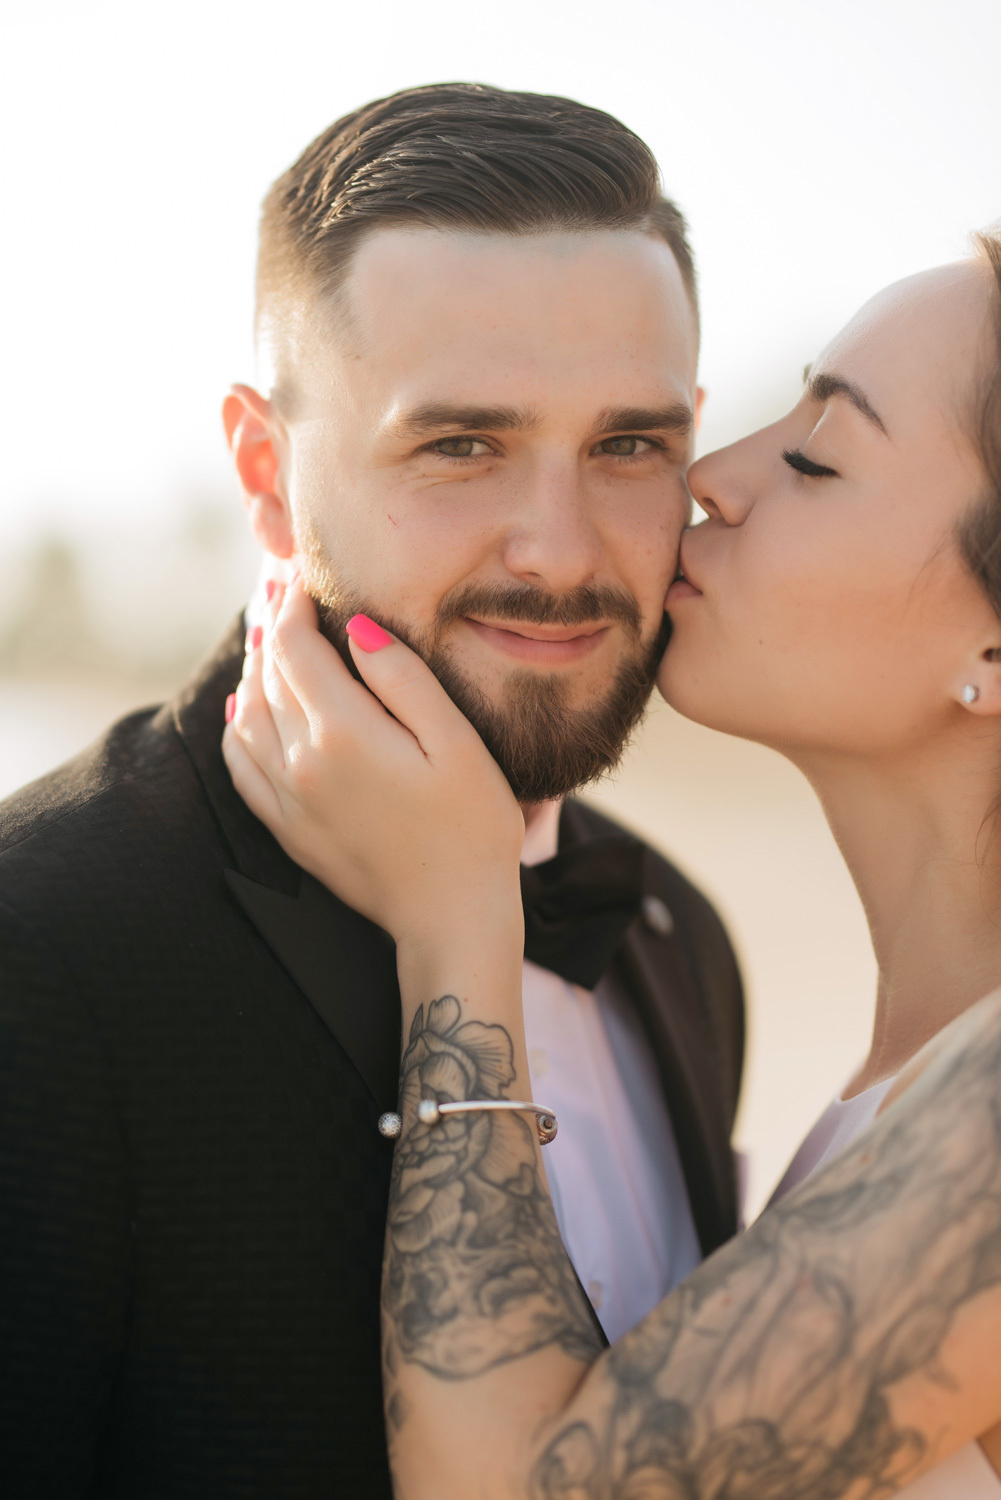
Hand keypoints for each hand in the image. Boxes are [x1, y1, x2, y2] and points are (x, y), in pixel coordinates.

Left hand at [222, 580, 525, 953]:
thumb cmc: (472, 827)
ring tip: (266, 640)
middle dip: (273, 629)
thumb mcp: (458, 743)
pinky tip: (242, 709)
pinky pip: (242, 766)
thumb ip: (404, 681)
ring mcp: (289, 800)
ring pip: (247, 716)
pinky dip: (236, 727)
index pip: (295, 649)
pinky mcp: (289, 830)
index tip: (302, 580)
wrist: (452, 916)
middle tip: (280, 595)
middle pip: (268, 677)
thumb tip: (357, 630)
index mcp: (344, 733)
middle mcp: (302, 763)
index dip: (294, 607)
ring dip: (253, 671)